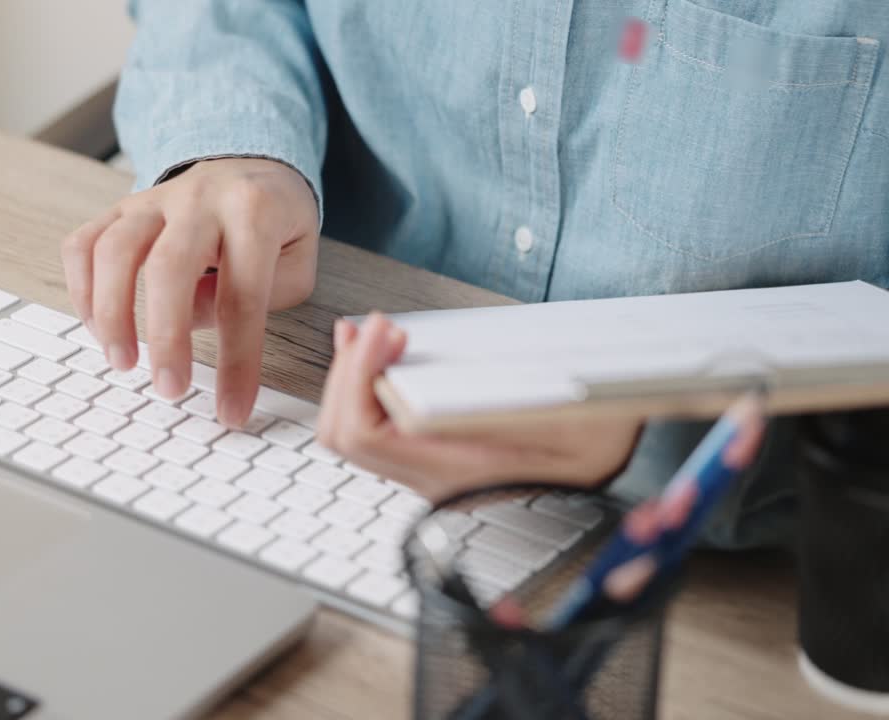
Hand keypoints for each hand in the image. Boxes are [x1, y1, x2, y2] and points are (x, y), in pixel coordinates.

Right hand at [61, 158, 319, 425]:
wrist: (249, 162)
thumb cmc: (275, 224)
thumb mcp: (296, 259)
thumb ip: (260, 295)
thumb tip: (192, 325)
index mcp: (254, 213)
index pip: (243, 296)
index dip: (237, 361)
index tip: (231, 411)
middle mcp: (199, 200)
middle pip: (170, 267)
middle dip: (166, 337)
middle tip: (169, 389)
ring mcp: (154, 200)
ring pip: (115, 250)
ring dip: (111, 313)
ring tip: (121, 362)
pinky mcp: (120, 208)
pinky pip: (84, 242)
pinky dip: (81, 288)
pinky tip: (95, 327)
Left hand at [317, 314, 642, 500]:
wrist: (620, 449)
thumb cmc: (602, 430)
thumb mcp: (566, 415)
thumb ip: (492, 413)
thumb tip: (417, 400)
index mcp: (460, 473)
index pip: (367, 436)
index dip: (358, 376)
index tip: (384, 331)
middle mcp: (435, 481)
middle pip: (346, 435)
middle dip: (347, 373)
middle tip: (374, 327)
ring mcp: (430, 471)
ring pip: (354, 431)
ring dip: (352, 376)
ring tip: (368, 334)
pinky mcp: (433, 454)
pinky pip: (377, 426)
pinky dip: (366, 384)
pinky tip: (378, 352)